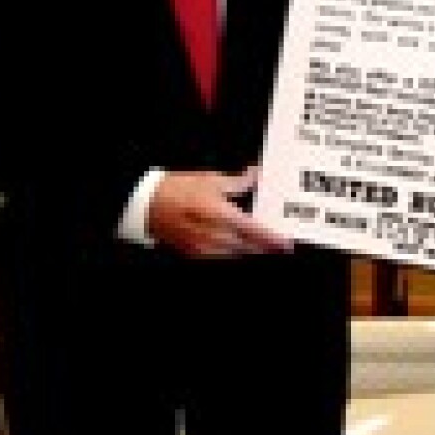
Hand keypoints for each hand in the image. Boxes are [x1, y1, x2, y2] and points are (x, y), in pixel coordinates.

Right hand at [146, 165, 293, 258]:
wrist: (148, 205)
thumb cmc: (177, 190)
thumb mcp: (210, 180)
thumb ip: (238, 181)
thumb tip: (256, 175)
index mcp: (218, 213)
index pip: (253, 230)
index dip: (271, 239)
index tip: (286, 244)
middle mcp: (213, 235)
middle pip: (247, 248)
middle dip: (264, 248)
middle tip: (279, 247)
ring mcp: (203, 249)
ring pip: (236, 256)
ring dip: (250, 252)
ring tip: (261, 247)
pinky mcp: (196, 256)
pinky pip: (221, 259)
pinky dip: (234, 254)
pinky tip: (240, 249)